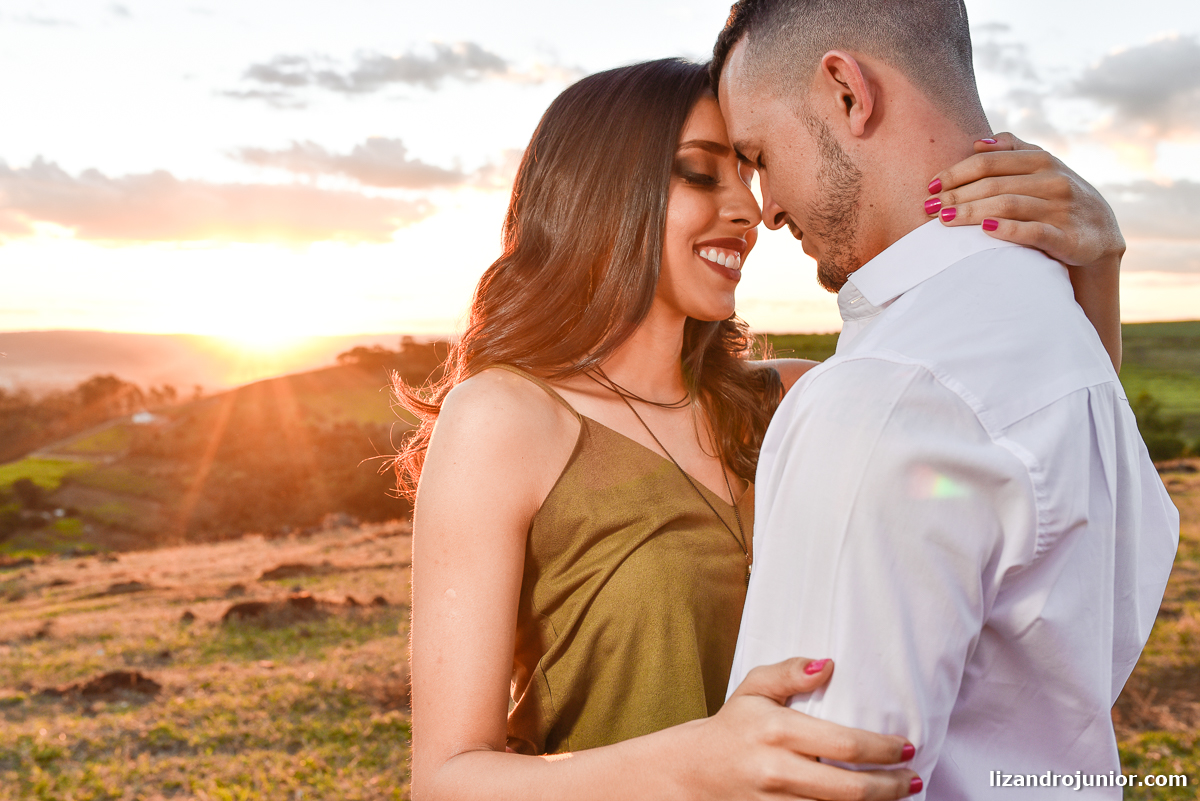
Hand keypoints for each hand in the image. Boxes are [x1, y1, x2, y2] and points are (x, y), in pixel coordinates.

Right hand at [680, 658, 920, 799]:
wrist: (694, 769)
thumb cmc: (734, 724)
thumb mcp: (754, 687)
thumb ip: (789, 671)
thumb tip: (828, 665)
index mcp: (778, 730)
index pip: (844, 745)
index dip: (882, 750)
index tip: (906, 747)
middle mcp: (778, 770)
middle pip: (850, 789)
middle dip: (890, 787)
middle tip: (913, 778)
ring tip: (899, 794)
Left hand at [925, 133, 1123, 370]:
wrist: (1100, 234)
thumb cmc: (1058, 199)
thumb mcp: (1043, 168)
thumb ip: (1014, 150)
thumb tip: (977, 142)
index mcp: (1042, 160)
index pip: (989, 163)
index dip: (956, 173)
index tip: (931, 185)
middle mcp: (1053, 180)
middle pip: (993, 185)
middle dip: (957, 195)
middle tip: (929, 207)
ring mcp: (1061, 209)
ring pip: (1008, 206)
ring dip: (971, 212)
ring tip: (944, 220)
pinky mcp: (1068, 237)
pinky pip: (1034, 232)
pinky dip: (1007, 230)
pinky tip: (984, 231)